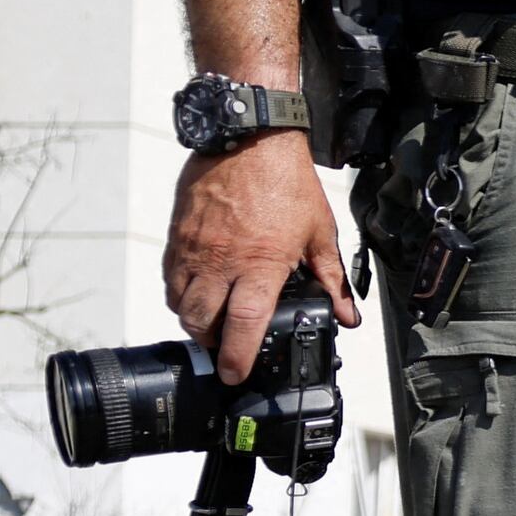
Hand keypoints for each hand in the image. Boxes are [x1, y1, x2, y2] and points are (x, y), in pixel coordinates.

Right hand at [161, 131, 352, 379]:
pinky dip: (179, 294)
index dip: (237, 355)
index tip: (235, 374)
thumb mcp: (321, 234)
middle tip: (224, 349)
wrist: (250, 141)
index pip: (244, 323)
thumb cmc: (287, 185)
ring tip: (212, 324)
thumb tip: (346, 315)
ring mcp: (194, 249)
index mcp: (260, 264)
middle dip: (210, 343)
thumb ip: (332, 280)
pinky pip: (170, 277)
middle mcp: (221, 261)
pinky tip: (196, 294)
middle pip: (201, 321)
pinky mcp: (178, 236)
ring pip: (180, 303)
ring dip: (193, 321)